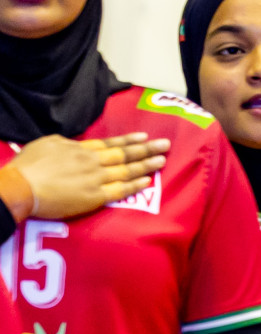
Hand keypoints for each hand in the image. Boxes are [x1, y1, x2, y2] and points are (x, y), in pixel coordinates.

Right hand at [9, 132, 168, 220]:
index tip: (144, 136)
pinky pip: (120, 190)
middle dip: (146, 149)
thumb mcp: (47, 144)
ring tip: (163, 160)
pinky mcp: (95, 197)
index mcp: (79, 149)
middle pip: (123, 154)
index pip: (109, 143)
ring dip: (146, 165)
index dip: (128, 140)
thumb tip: (76, 145)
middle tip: (166, 144)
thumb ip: (66, 144)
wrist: (21, 186)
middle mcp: (92, 161)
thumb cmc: (28, 166)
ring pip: (126, 170)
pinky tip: (148, 181)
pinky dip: (136, 185)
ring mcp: (95, 179)